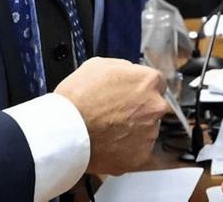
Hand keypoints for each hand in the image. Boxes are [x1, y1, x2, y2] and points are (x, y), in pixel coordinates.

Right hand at [55, 57, 169, 175]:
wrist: (65, 132)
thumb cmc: (78, 97)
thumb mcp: (98, 65)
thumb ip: (124, 68)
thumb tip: (131, 74)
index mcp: (148, 81)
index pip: (157, 83)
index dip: (141, 88)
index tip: (130, 95)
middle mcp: (155, 106)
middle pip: (155, 107)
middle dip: (141, 110)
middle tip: (117, 115)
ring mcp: (150, 133)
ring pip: (148, 130)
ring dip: (135, 131)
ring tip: (110, 132)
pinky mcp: (141, 156)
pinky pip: (139, 151)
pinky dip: (128, 151)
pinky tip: (110, 146)